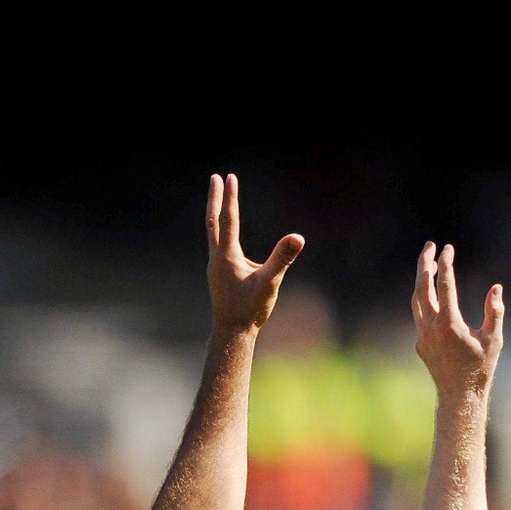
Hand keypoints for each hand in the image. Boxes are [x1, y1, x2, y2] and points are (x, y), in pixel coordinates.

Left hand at [206, 173, 305, 332]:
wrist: (231, 333)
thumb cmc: (250, 309)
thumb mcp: (270, 283)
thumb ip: (282, 258)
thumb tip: (297, 237)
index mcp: (226, 256)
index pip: (228, 219)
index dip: (230, 197)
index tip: (230, 176)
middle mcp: (216, 258)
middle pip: (213, 221)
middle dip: (215, 199)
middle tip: (215, 178)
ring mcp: (215, 267)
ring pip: (213, 234)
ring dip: (217, 215)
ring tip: (222, 203)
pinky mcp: (218, 275)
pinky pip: (218, 247)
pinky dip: (221, 234)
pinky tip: (229, 241)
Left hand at [412, 242, 503, 396]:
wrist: (459, 395)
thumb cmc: (480, 368)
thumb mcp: (494, 340)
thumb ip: (495, 312)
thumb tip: (496, 288)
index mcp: (449, 323)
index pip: (445, 285)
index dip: (446, 264)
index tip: (448, 248)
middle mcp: (431, 327)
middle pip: (422, 287)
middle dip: (425, 263)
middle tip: (430, 246)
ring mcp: (422, 335)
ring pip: (416, 300)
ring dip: (422, 280)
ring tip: (430, 265)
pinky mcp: (420, 343)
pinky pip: (418, 315)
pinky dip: (423, 299)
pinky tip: (432, 295)